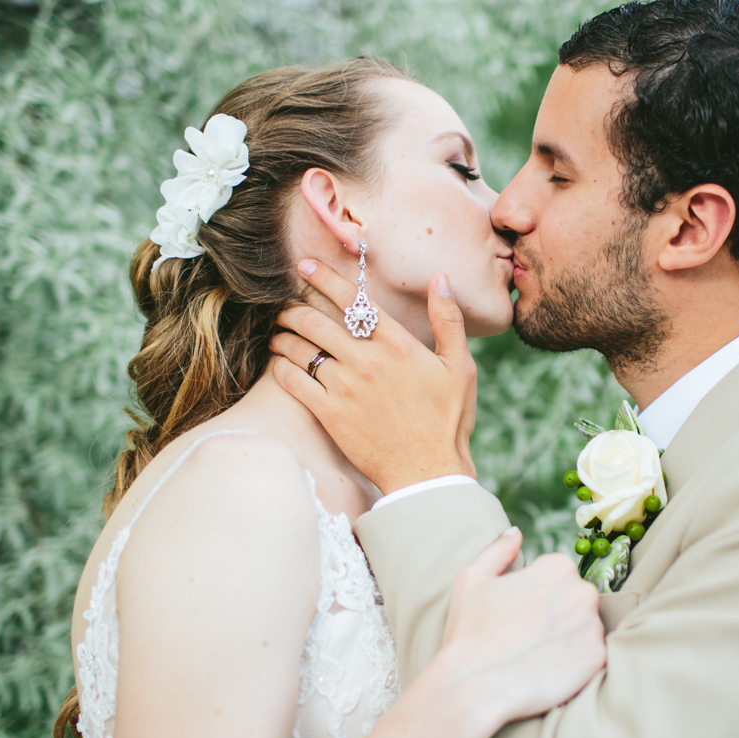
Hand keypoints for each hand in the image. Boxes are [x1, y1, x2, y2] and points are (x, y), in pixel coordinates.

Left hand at [271, 262, 478, 494]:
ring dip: (283, 336)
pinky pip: (294, 382)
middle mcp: (367, 360)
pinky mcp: (330, 414)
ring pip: (300, 349)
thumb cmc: (448, 420)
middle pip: (316, 321)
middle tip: (283, 306)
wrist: (428, 471)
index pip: (353, 300)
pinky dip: (280, 368)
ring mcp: (345, 388)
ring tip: (277, 334)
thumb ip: (447, 321)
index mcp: (397, 344)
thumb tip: (441, 279)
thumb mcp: (460, 367)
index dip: (324, 278)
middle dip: (293, 308)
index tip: (304, 266)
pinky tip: (278, 364)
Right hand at [436, 530, 606, 730]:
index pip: (558, 576)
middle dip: (557, 614)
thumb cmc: (469, 632)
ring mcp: (593, 626)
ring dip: (567, 638)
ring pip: (585, 627)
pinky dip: (575, 663)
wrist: (474, 687)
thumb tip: (515, 532)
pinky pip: (591, 656)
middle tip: (527, 636)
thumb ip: (498, 549)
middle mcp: (582, 591)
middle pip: (576, 600)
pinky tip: (548, 669)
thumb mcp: (472, 579)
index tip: (519, 615)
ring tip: (536, 654)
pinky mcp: (597, 658)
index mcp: (557, 567)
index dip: (536, 597)